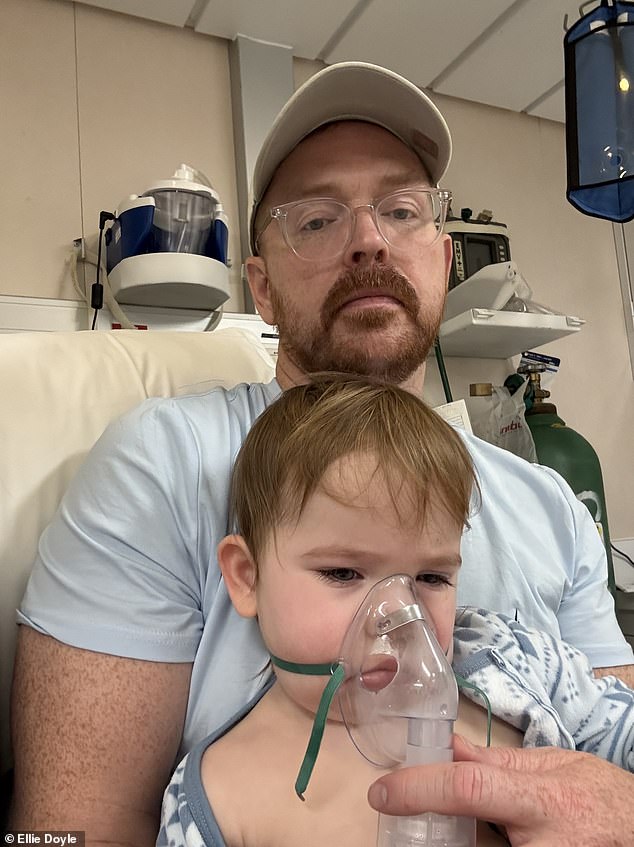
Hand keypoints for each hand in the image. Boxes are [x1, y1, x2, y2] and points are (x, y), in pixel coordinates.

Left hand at [367, 736, 633, 846]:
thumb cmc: (599, 798)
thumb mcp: (552, 766)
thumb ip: (495, 762)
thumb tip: (446, 748)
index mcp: (539, 801)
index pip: (468, 789)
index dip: (419, 788)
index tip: (381, 792)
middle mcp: (537, 846)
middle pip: (464, 842)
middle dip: (435, 826)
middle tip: (415, 810)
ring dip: (459, 840)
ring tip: (458, 819)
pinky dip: (479, 845)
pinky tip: (482, 834)